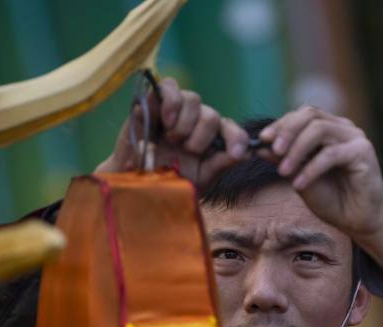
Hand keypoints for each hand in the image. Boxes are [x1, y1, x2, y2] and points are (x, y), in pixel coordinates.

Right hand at [96, 77, 248, 188]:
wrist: (136, 184)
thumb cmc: (168, 181)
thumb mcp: (200, 178)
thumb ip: (221, 163)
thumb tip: (246, 152)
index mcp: (210, 139)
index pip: (231, 129)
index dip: (236, 138)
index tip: (236, 153)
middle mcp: (196, 122)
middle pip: (211, 114)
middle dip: (201, 136)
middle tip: (186, 150)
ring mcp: (175, 110)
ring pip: (193, 99)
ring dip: (185, 122)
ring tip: (171, 139)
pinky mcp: (153, 102)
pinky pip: (167, 86)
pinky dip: (170, 101)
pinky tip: (166, 121)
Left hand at [257, 106, 382, 240]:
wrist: (358, 221)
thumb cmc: (332, 200)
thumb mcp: (300, 177)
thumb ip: (284, 160)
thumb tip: (259, 146)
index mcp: (329, 129)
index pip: (303, 115)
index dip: (281, 124)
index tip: (261, 140)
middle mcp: (343, 128)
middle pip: (311, 115)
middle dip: (287, 131)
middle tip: (272, 151)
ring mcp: (355, 138)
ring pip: (319, 130)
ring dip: (296, 150)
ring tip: (282, 172)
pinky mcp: (363, 152)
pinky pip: (330, 154)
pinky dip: (311, 169)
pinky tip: (298, 184)